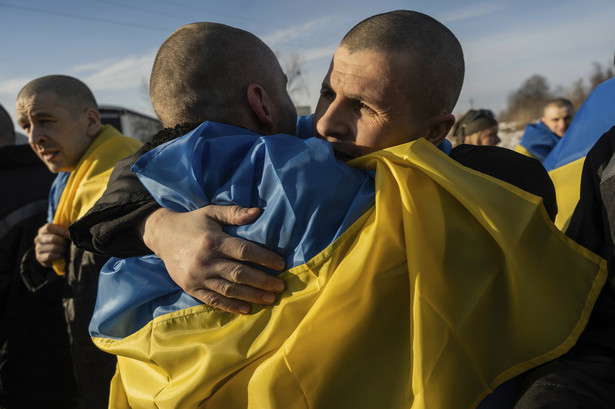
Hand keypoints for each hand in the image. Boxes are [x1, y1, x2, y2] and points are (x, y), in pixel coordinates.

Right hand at [33, 223, 68, 266]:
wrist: (53, 255)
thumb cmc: (59, 241)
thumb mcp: (60, 234)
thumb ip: (64, 230)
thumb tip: (72, 228)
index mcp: (43, 230)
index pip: (49, 227)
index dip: (60, 230)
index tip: (68, 234)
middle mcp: (38, 238)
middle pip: (52, 238)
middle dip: (62, 241)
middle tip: (66, 244)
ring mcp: (38, 248)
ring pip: (52, 248)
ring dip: (61, 249)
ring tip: (64, 250)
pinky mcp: (39, 257)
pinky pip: (50, 256)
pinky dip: (58, 256)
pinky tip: (60, 255)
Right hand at [142, 205, 285, 313]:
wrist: (161, 235)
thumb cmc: (192, 222)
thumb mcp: (211, 212)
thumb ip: (234, 213)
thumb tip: (258, 212)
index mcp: (213, 241)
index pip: (244, 251)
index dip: (265, 258)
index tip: (281, 264)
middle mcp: (205, 260)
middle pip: (239, 273)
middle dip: (263, 281)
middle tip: (281, 286)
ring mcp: (197, 277)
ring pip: (229, 290)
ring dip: (252, 296)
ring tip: (271, 299)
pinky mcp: (191, 288)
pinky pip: (213, 300)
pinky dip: (231, 306)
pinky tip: (247, 309)